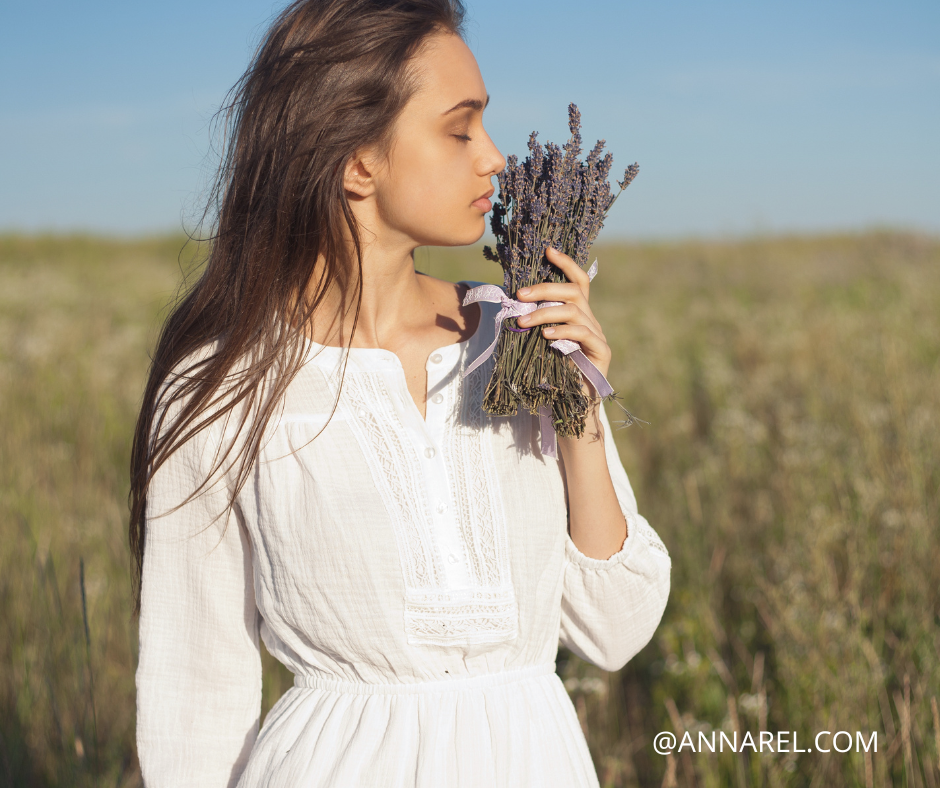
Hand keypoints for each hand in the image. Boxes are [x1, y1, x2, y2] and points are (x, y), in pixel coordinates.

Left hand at [514, 246, 611, 383]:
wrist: (569, 406)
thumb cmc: (551, 373)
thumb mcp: (538, 342)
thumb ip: (533, 322)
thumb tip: (511, 302)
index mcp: (578, 314)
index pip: (578, 281)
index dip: (566, 263)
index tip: (548, 250)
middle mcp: (591, 321)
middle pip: (574, 291)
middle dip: (546, 288)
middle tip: (520, 294)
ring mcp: (598, 336)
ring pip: (575, 311)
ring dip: (545, 313)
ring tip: (523, 321)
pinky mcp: (601, 353)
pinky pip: (583, 334)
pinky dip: (563, 331)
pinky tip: (545, 336)